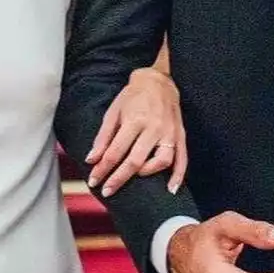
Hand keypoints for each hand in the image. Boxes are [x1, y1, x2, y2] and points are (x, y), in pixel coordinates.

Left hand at [86, 67, 186, 196]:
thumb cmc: (133, 96)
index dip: (102, 169)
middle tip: (106, 191)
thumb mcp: (113, 112)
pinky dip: (178, 176)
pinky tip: (171, 189)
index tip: (93, 181)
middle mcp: (153, 127)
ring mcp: (169, 132)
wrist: (158, 81)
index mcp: (134, 120)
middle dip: (118, 179)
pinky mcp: (180, 135)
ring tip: (135, 182)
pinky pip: (182, 159)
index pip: (115, 151)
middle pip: (135, 160)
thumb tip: (91, 160)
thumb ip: (103, 137)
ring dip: (146, 174)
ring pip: (161, 161)